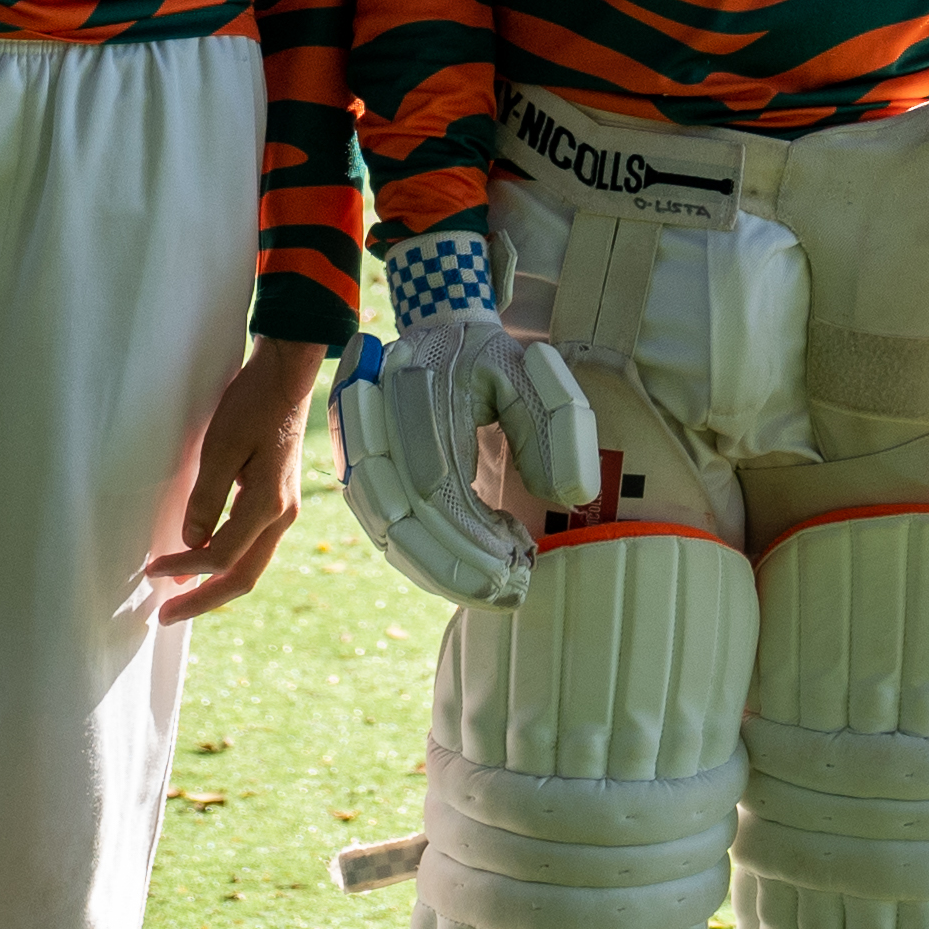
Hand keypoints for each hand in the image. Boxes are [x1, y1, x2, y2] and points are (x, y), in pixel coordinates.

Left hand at [146, 336, 329, 623]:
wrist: (286, 377)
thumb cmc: (253, 404)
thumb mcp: (221, 446)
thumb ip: (207, 498)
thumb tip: (192, 543)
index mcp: (268, 504)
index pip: (222, 556)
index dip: (186, 569)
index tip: (152, 571)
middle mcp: (282, 516)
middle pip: (243, 578)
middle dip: (203, 601)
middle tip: (166, 617)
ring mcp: (284, 511)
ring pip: (250, 566)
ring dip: (215, 586)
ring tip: (180, 598)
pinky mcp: (278, 503)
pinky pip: (252, 547)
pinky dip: (227, 564)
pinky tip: (204, 564)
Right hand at [333, 304, 602, 606]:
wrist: (434, 334)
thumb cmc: (487, 359)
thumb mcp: (531, 372)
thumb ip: (556, 425)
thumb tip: (571, 495)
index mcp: (417, 391)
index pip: (437, 486)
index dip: (473, 537)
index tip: (519, 563)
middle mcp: (375, 424)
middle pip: (404, 521)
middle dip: (457, 569)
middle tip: (509, 595)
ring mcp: (358, 451)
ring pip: (387, 533)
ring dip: (438, 572)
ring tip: (492, 592)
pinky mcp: (357, 474)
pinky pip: (382, 530)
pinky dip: (422, 561)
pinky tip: (463, 576)